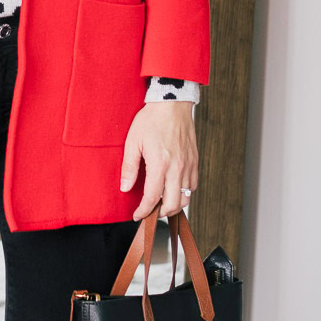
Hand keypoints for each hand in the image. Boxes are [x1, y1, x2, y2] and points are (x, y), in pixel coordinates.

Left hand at [120, 101, 197, 220]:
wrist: (172, 104)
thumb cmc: (151, 120)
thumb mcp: (133, 142)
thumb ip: (129, 167)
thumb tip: (126, 187)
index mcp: (160, 164)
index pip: (153, 198)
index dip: (143, 210)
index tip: (137, 215)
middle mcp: (177, 168)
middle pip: (173, 204)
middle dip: (160, 213)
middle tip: (149, 211)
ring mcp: (188, 165)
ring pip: (186, 198)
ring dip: (174, 205)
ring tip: (162, 203)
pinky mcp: (195, 161)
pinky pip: (192, 186)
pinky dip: (184, 193)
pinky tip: (174, 189)